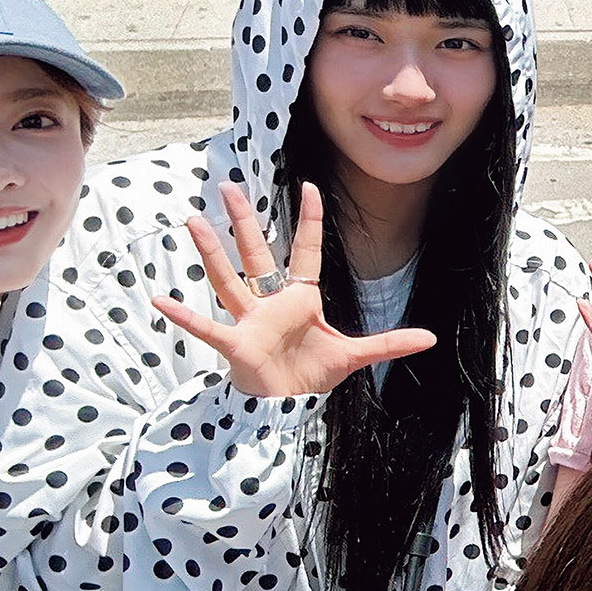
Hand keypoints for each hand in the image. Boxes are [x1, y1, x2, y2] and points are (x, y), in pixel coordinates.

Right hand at [149, 180, 433, 397]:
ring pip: (228, 279)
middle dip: (243, 221)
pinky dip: (185, 316)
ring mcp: (250, 320)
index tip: (310, 187)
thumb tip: (431, 338)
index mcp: (300, 299)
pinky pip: (207, 328)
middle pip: (256, 254)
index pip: (306, 251)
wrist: (288, 404)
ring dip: (211, 252)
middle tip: (228, 186)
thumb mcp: (355, 355)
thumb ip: (390, 343)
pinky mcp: (236, 344)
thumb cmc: (311, 374)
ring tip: (192, 221)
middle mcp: (271, 303)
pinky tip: (160, 300)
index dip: (309, 222)